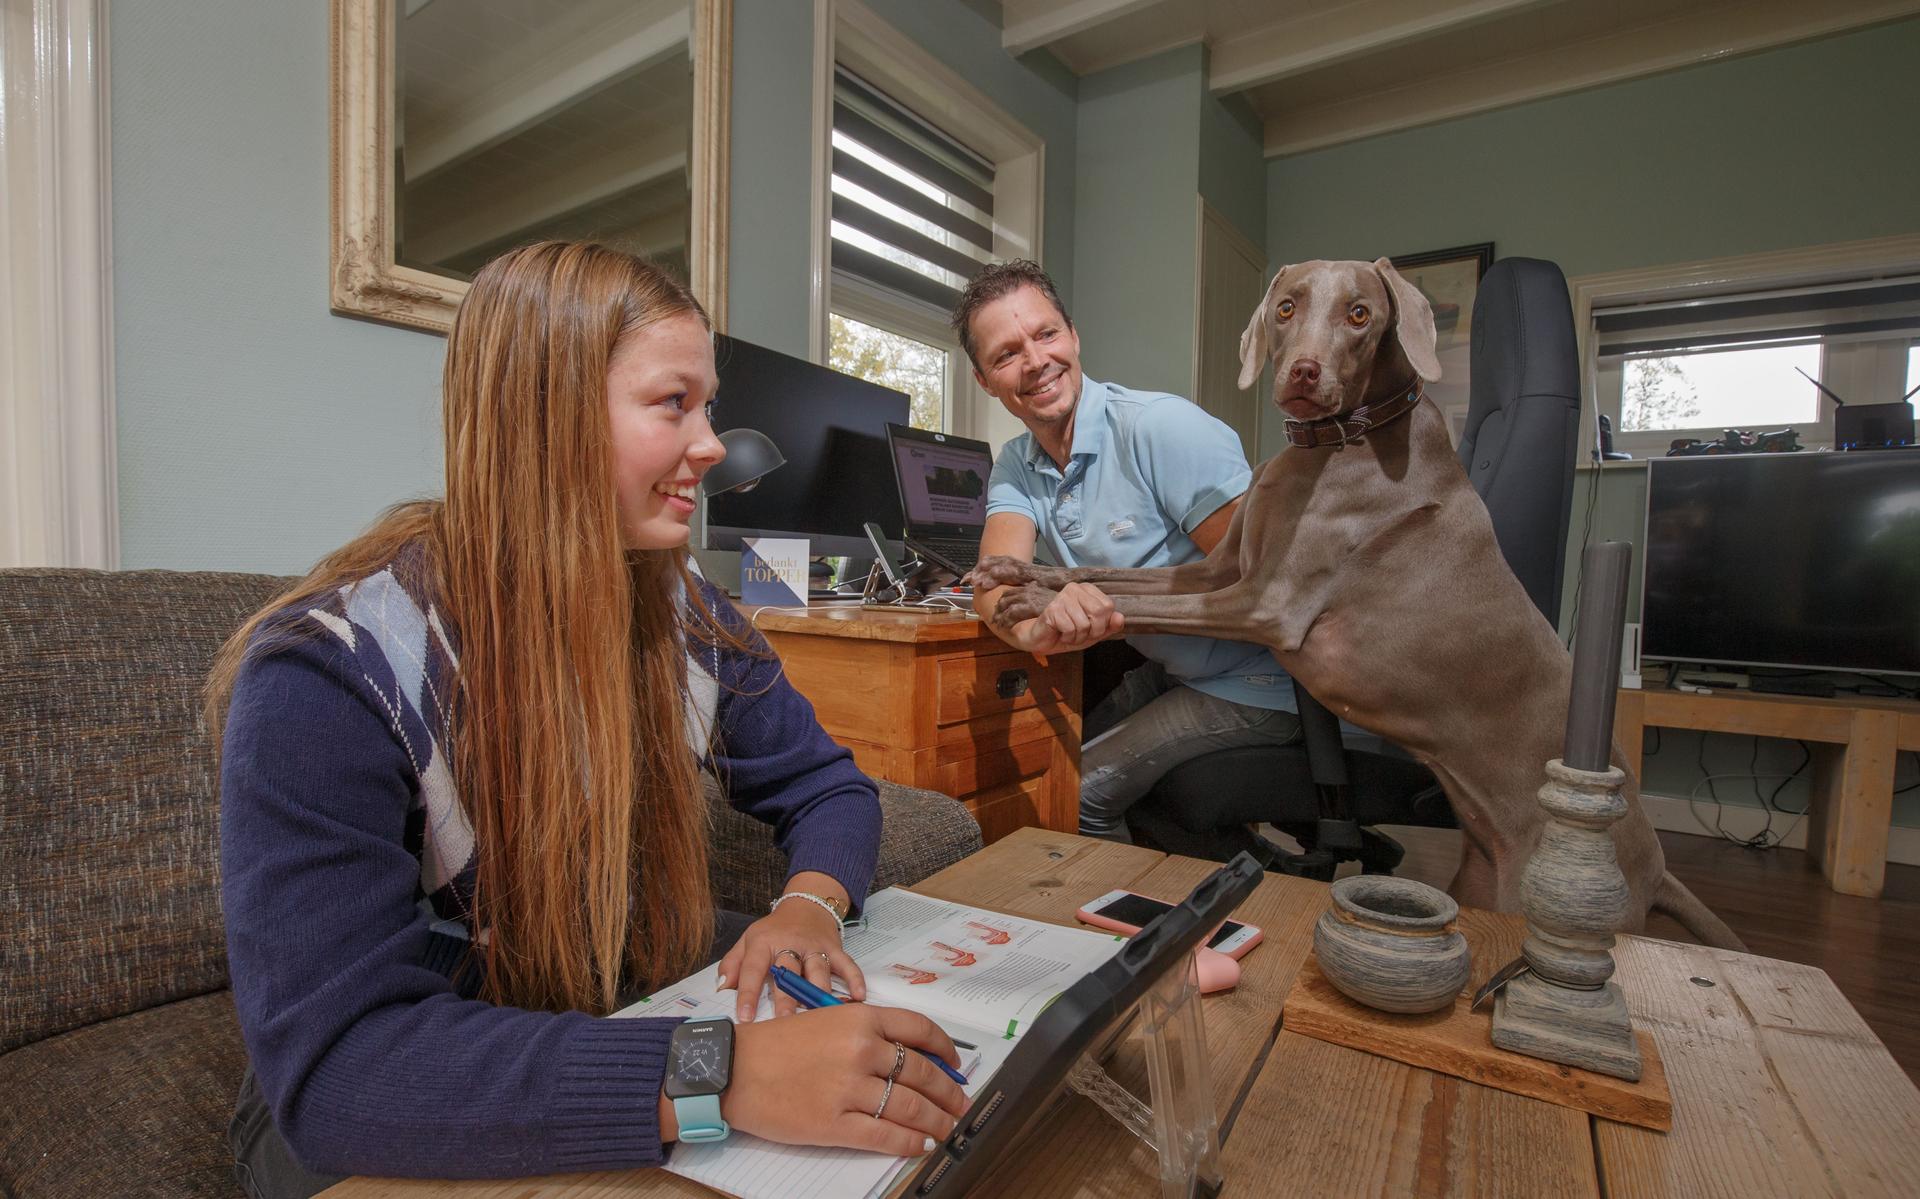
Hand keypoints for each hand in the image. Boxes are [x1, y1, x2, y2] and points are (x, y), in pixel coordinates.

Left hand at [718, 890, 865, 1021]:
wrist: (805, 905)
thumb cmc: (774, 930)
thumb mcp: (747, 940)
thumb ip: (731, 963)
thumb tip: (720, 987)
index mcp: (764, 942)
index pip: (753, 968)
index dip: (747, 993)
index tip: (745, 1016)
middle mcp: (790, 944)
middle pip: (789, 972)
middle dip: (787, 997)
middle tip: (784, 1022)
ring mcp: (815, 947)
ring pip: (817, 971)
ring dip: (818, 993)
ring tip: (820, 1016)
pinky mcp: (835, 949)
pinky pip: (846, 965)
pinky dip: (854, 979)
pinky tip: (858, 996)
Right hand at [722, 1003, 967, 1155]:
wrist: (733, 1069)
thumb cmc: (775, 1045)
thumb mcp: (825, 1021)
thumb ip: (865, 1035)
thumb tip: (909, 1058)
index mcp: (860, 1019)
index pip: (920, 1030)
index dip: (946, 1050)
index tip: (956, 1065)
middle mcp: (861, 1050)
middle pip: (923, 1073)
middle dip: (948, 1094)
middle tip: (959, 1105)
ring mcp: (849, 1088)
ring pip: (910, 1108)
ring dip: (936, 1122)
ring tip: (947, 1130)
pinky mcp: (835, 1123)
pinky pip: (885, 1136)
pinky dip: (909, 1143)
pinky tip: (920, 1145)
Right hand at [1011, 582, 1121, 654]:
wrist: (1039, 640)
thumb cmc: (1066, 633)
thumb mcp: (1093, 633)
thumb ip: (1109, 626)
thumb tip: (1120, 618)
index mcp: (1088, 590)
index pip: (1109, 607)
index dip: (1103, 624)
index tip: (1090, 629)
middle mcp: (1075, 588)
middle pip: (1099, 612)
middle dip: (1092, 631)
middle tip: (1079, 634)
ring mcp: (1062, 597)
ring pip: (1084, 624)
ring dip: (1077, 637)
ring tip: (1067, 634)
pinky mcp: (1052, 609)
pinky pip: (1070, 629)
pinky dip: (1067, 637)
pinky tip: (1059, 634)